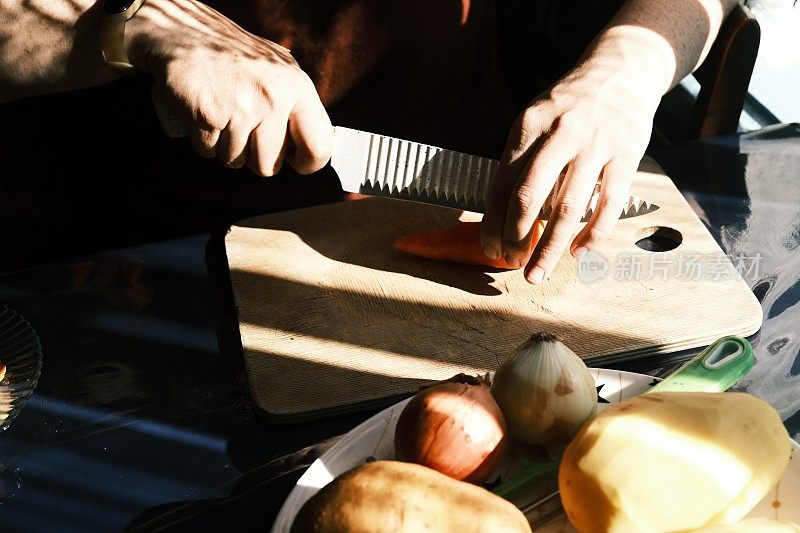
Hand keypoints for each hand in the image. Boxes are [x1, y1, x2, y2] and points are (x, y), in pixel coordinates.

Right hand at [128, 0, 331, 175]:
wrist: (183, 32)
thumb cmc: (235, 55)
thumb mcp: (280, 69)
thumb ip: (299, 104)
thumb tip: (315, 144)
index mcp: (297, 88)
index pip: (319, 147)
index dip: (307, 163)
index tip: (295, 161)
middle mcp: (272, 99)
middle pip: (268, 166)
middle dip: (254, 158)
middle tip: (245, 132)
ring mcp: (239, 109)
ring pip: (235, 162)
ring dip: (226, 148)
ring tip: (223, 116)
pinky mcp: (207, 117)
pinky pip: (208, 153)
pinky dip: (204, 141)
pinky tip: (206, 116)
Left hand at [480, 60, 658, 283]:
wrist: (622, 72)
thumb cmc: (569, 106)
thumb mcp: (535, 119)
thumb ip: (519, 161)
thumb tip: (501, 216)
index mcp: (528, 126)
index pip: (501, 184)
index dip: (492, 223)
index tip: (489, 249)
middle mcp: (560, 134)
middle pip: (528, 198)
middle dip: (515, 238)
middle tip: (510, 264)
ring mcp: (595, 145)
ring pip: (567, 209)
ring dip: (550, 248)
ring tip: (537, 272)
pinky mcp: (626, 156)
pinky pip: (607, 205)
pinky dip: (592, 235)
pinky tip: (578, 253)